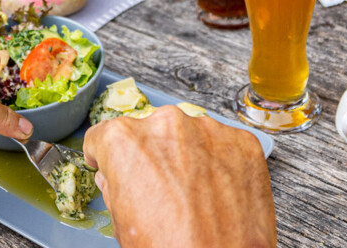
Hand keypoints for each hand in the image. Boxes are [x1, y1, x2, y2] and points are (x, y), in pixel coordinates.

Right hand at [83, 106, 276, 247]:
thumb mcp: (122, 223)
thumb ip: (114, 187)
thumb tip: (117, 177)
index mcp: (125, 140)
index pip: (104, 136)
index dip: (105, 155)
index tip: (110, 161)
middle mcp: (166, 124)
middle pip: (151, 132)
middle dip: (153, 155)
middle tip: (162, 190)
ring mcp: (208, 130)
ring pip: (189, 135)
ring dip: (188, 156)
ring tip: (195, 196)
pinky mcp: (242, 143)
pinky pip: (223, 146)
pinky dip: (220, 164)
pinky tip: (218, 194)